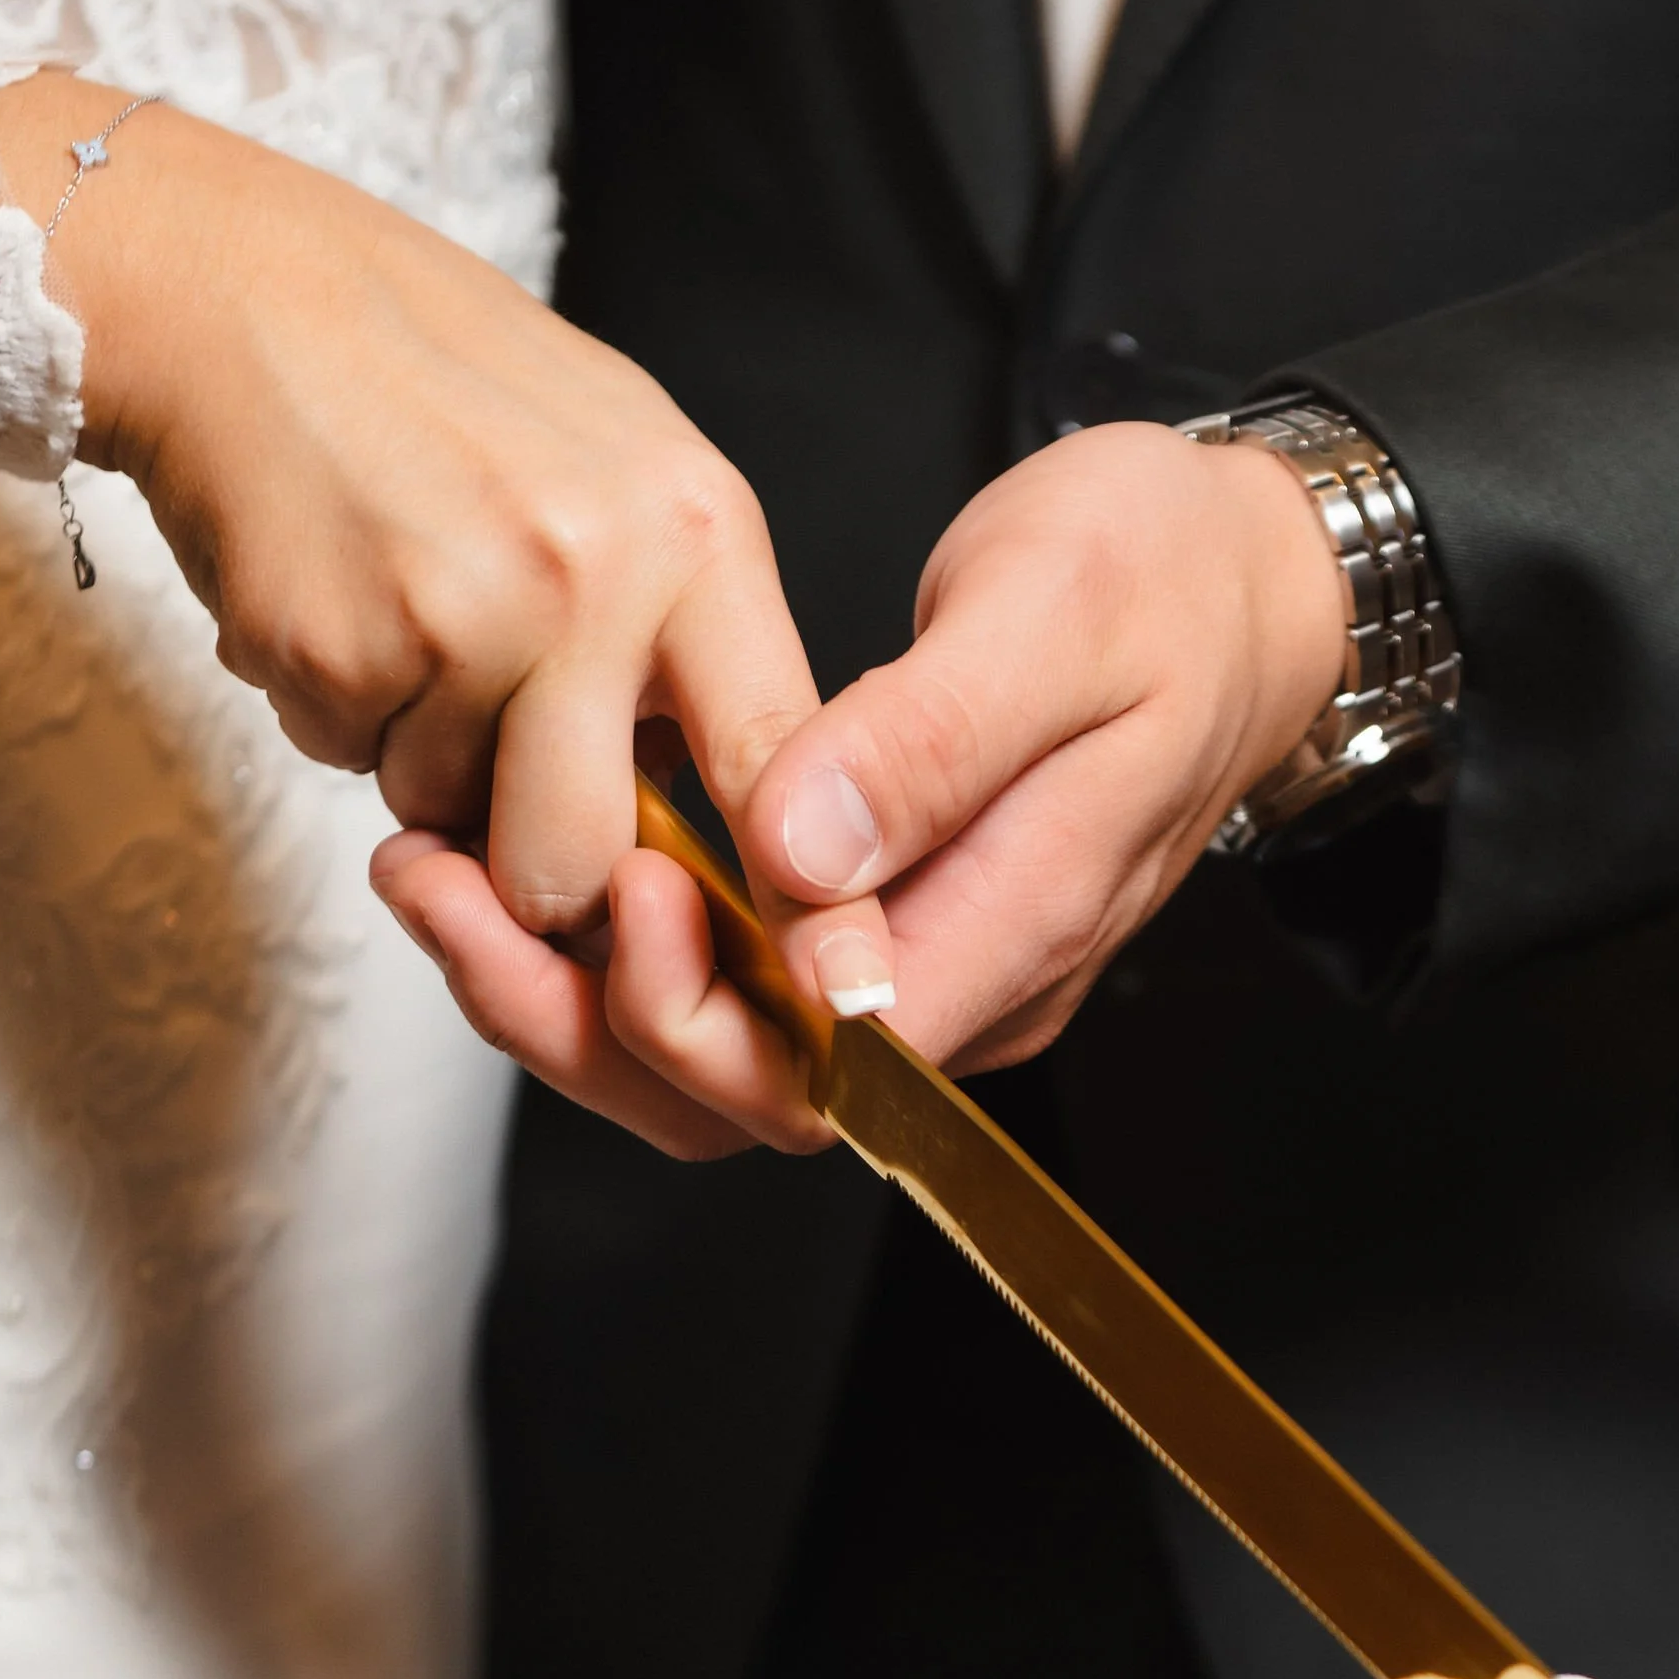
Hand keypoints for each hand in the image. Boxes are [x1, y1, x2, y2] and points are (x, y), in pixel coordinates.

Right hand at [0, 71, 894, 1158]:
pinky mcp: (340, 642)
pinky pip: (357, 770)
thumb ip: (697, 648)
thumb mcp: (633, 480)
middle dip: (536, 859)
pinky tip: (345, 603)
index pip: (783, 767)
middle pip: (587, 867)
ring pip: (466, 837)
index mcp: (699, 538)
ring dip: (435, 783)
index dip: (807, 906)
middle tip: (500, 745)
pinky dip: (346, 717)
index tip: (835, 991)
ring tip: (422, 642)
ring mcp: (467, 612)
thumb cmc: (453, 400)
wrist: (246, 292)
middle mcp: (601, 577)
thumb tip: (747, 830)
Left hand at [410, 417, 1344, 1119]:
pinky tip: (519, 864)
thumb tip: (803, 857)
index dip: (700, 1013)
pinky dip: (610, 954)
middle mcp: (966, 988)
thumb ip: (928, 742)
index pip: (834, 1071)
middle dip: (584, 1023)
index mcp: (1017, 932)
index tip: (612, 880)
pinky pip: (728, 996)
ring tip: (440, 879)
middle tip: (449, 886)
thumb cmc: (1163, 578)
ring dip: (570, 1002)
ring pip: (720, 1069)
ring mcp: (920, 972)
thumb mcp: (1054, 614)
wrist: (1239, 578)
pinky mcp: (873, 931)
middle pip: (752, 1100)